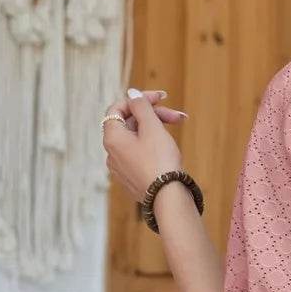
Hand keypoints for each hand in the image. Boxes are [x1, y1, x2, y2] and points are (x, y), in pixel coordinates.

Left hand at [102, 87, 189, 202]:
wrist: (168, 198)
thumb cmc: (160, 161)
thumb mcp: (152, 128)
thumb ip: (141, 107)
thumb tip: (132, 93)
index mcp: (112, 137)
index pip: (118, 108)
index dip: (139, 99)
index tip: (160, 98)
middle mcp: (112, 152)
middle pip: (130, 124)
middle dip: (154, 116)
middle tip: (178, 117)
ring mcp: (121, 167)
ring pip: (136, 139)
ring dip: (156, 130)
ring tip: (178, 131)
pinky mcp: (132, 178)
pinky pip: (139, 155)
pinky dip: (152, 146)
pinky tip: (169, 149)